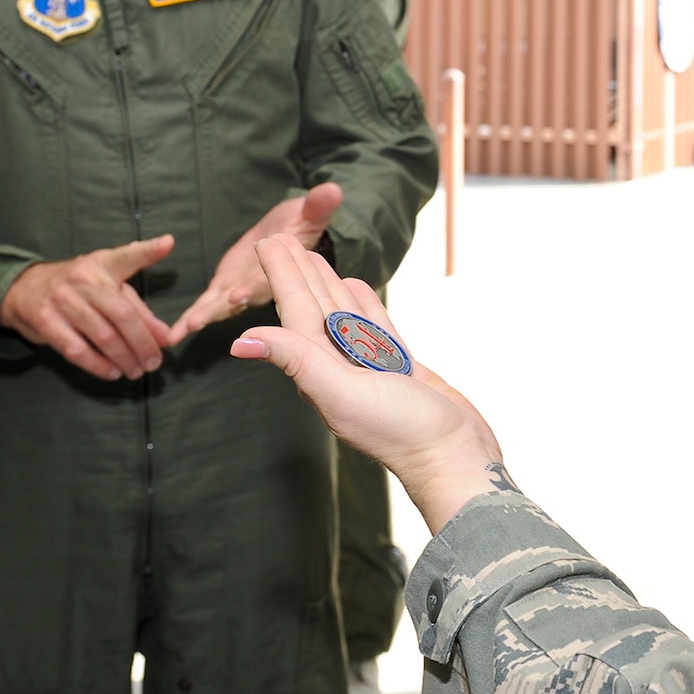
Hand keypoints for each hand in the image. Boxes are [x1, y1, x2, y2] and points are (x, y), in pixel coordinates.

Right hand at [0, 235, 175, 380]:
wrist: (24, 289)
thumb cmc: (77, 288)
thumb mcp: (105, 286)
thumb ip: (138, 308)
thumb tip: (165, 337)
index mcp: (102, 264)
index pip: (127, 256)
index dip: (148, 250)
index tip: (167, 243)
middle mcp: (83, 279)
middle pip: (122, 314)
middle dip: (143, 342)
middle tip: (155, 361)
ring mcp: (63, 300)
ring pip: (103, 336)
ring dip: (125, 358)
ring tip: (137, 371)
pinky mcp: (46, 322)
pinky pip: (77, 350)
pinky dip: (99, 366)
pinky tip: (113, 372)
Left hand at [164, 183, 343, 345]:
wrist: (288, 235)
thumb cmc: (303, 224)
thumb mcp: (310, 213)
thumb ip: (318, 206)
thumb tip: (333, 190)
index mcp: (279, 270)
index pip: (268, 279)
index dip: (254, 287)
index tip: (238, 295)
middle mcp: (259, 286)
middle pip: (238, 300)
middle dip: (216, 310)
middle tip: (196, 321)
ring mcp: (240, 290)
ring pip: (219, 307)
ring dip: (199, 318)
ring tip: (179, 331)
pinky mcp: (225, 289)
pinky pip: (207, 306)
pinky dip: (191, 319)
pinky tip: (173, 335)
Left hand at [230, 236, 505, 532]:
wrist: (454, 456)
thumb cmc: (400, 431)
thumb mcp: (342, 394)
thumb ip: (296, 361)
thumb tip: (239, 341)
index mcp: (321, 369)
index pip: (295, 312)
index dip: (282, 276)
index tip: (269, 242)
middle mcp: (340, 366)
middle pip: (314, 307)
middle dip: (297, 273)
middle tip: (283, 236)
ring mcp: (370, 366)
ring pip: (342, 313)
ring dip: (326, 284)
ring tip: (314, 255)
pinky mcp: (399, 367)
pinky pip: (375, 327)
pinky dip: (363, 305)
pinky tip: (356, 287)